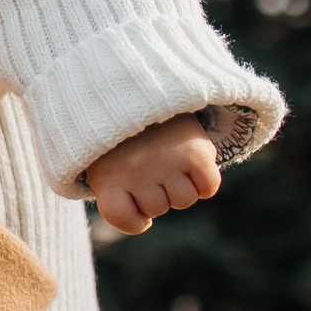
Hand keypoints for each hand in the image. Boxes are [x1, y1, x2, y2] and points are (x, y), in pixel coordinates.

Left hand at [87, 114, 221, 234]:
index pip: (121, 217)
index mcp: (107, 175)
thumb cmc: (121, 138)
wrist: (140, 88)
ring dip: (180, 186)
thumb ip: (116, 192)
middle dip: (156, 193)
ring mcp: (167, 161)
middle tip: (149, 165)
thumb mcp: (102, 161)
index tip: (132, 203)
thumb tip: (143, 222)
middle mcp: (136, 170)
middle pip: (158, 208)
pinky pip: (208, 187)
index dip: (132, 220)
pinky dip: (204, 182)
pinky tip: (192, 164)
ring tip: (169, 160)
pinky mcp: (197, 151)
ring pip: (184, 200)